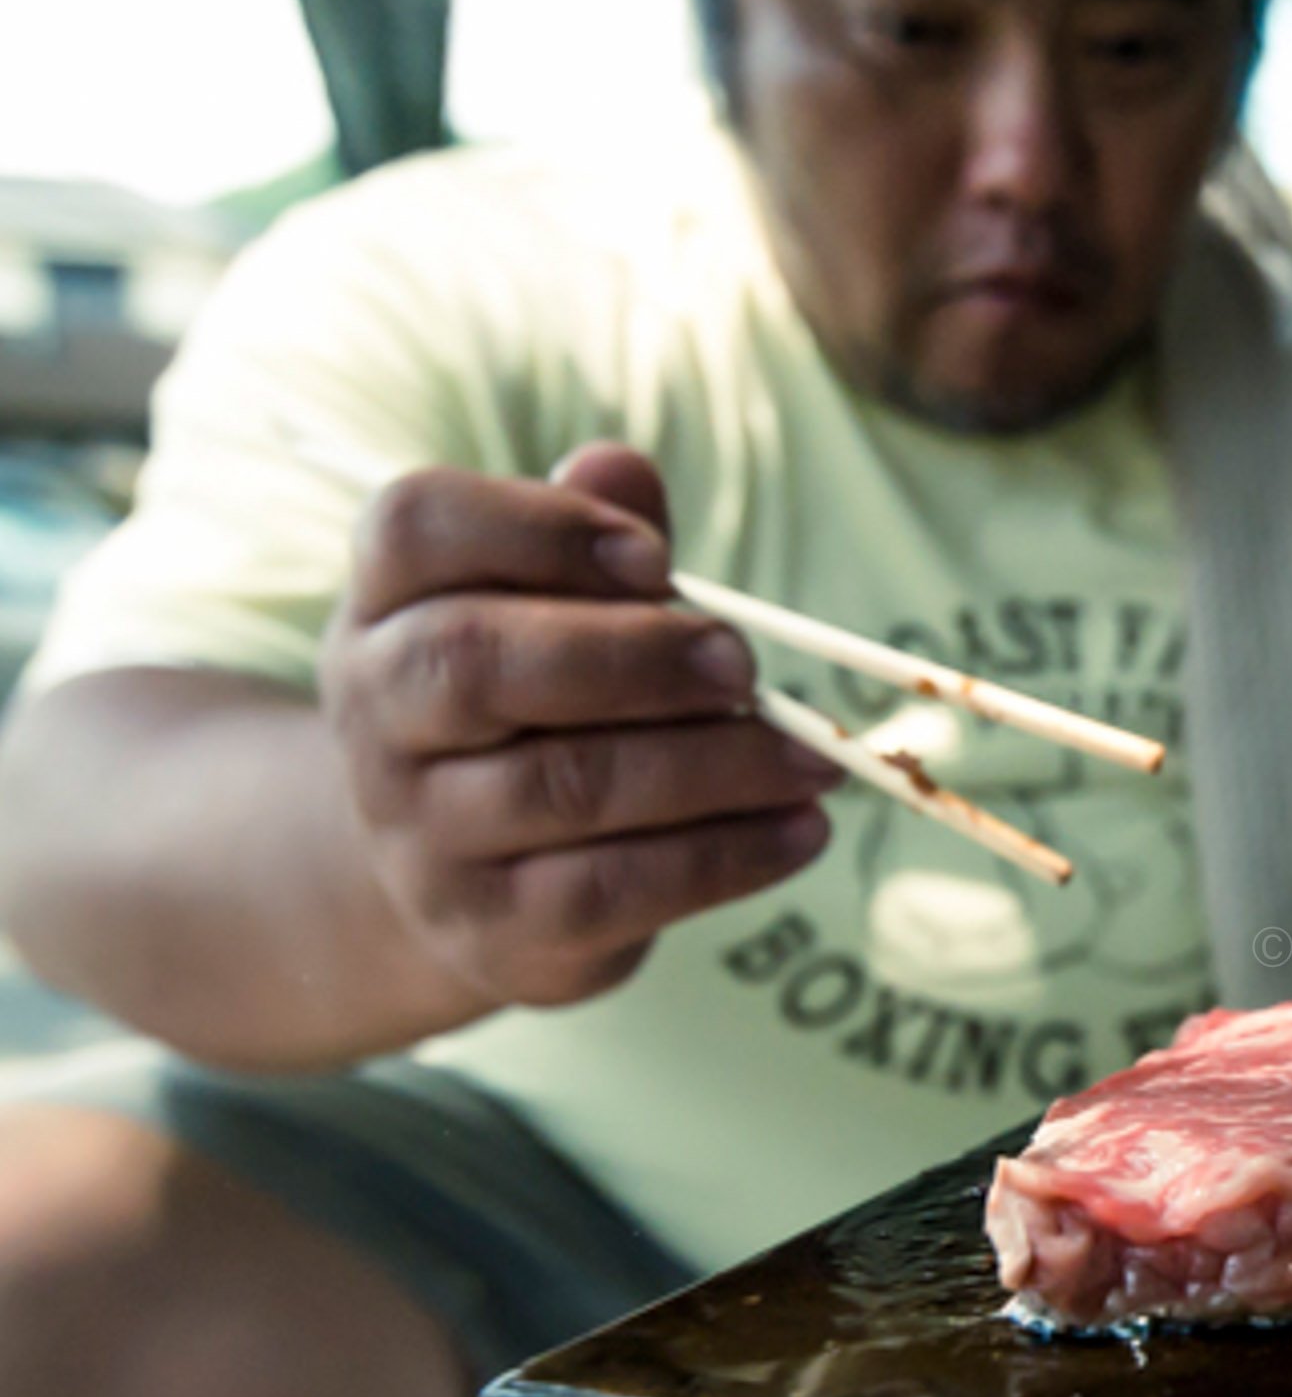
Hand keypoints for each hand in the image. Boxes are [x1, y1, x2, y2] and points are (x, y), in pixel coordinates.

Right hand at [319, 444, 838, 1007]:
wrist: (454, 882)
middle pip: (475, 661)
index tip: (655, 555)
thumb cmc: (530, 712)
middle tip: (743, 667)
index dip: (539, 526)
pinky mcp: (493, 929)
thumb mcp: (543, 617)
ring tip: (810, 757)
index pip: (416, 527)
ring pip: (565, 786)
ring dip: (713, 765)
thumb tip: (625, 467)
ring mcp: (422, 834)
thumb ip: (588, 542)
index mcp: (384, 605)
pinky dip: (726, 857)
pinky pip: (615, 889)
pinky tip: (800, 832)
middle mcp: (377, 715)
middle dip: (634, 657)